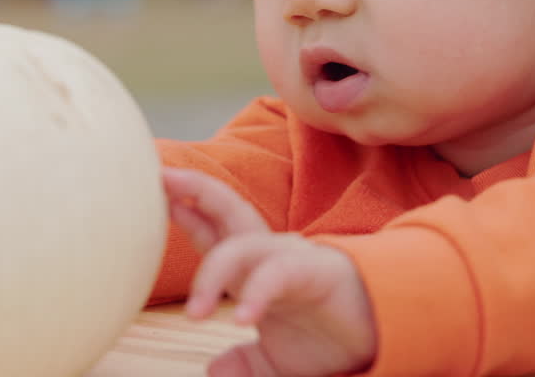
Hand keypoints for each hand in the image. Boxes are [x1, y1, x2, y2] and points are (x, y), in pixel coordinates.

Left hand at [163, 167, 377, 376]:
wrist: (379, 337)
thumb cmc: (324, 337)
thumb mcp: (274, 359)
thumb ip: (243, 363)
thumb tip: (216, 372)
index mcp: (254, 266)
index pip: (212, 232)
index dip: (184, 212)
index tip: (154, 194)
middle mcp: (270, 252)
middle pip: (228, 211)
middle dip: (194, 191)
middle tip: (160, 177)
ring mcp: (292, 258)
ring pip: (247, 244)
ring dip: (214, 270)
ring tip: (196, 312)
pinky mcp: (316, 272)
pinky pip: (280, 276)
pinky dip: (260, 295)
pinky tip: (242, 320)